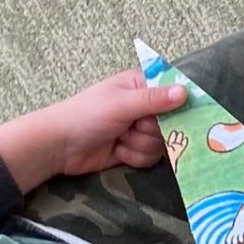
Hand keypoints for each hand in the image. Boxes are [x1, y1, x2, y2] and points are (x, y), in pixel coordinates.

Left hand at [0, 70, 189, 194]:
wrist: (58, 147)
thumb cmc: (86, 115)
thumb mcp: (121, 104)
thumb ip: (154, 99)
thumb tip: (185, 91)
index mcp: (143, 85)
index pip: (175, 91)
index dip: (180, 105)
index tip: (180, 115)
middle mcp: (145, 106)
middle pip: (172, 122)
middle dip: (152, 130)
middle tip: (133, 127)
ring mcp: (140, 129)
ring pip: (162, 142)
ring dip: (140, 145)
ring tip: (119, 139)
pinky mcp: (134, 150)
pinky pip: (151, 157)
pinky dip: (134, 157)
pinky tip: (118, 151)